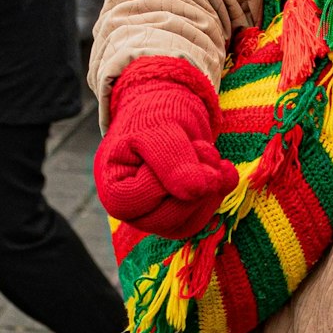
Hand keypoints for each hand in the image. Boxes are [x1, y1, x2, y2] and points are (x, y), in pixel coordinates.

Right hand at [94, 56, 236, 239]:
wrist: (169, 109)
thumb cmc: (153, 114)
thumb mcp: (159, 126)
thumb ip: (172, 158)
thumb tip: (196, 191)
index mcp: (111, 185)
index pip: (130, 201)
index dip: (162, 180)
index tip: (183, 146)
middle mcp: (130, 208)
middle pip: (161, 220)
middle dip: (192, 184)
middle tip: (205, 148)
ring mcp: (154, 215)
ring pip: (185, 223)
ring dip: (209, 190)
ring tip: (213, 156)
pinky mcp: (178, 215)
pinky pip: (200, 219)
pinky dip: (217, 195)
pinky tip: (221, 170)